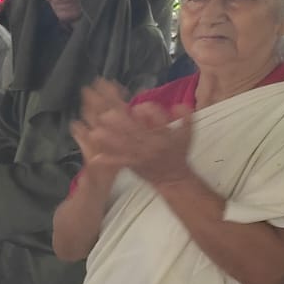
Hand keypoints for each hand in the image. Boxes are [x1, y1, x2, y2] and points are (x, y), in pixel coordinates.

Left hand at [72, 78, 194, 187]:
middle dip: (121, 124)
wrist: (172, 177)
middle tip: (106, 114)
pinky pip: (119, 162)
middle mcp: (151, 146)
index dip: (149, 112)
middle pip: (136, 133)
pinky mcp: (131, 165)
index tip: (139, 105)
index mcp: (164, 137)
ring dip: (110, 140)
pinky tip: (95, 157)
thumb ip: (186, 117)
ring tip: (95, 133)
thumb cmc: (178, 152)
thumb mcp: (187, 134)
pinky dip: (108, 160)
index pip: (158, 122)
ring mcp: (140, 157)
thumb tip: (179, 105)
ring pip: (124, 147)